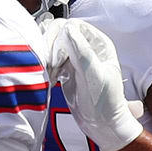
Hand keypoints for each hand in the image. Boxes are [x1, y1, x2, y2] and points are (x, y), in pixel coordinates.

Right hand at [43, 19, 143, 150]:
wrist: (102, 124)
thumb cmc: (106, 103)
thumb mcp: (95, 77)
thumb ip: (82, 53)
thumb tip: (67, 29)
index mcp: (99, 43)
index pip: (74, 26)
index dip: (61, 38)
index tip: (57, 59)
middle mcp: (87, 46)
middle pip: (60, 31)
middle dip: (50, 46)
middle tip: (49, 65)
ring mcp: (75, 56)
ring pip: (52, 43)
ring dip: (46, 55)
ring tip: (50, 73)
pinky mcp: (65, 68)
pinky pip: (50, 56)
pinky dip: (45, 65)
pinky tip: (50, 78)